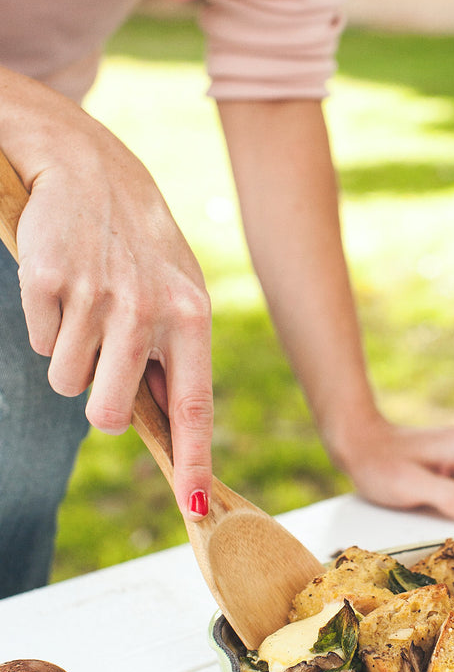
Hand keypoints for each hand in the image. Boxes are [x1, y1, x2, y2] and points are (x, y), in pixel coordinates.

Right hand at [11, 109, 212, 521]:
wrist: (89, 165)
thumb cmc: (140, 245)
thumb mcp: (179, 293)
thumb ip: (179, 358)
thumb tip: (172, 428)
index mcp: (191, 317)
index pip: (194, 406)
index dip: (193, 462)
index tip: (196, 506)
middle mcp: (147, 310)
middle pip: (106, 414)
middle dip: (98, 404)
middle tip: (103, 362)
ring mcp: (96, 296)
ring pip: (66, 382)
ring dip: (71, 356)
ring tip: (88, 304)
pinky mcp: (47, 281)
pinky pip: (40, 344)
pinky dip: (45, 324)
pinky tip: (64, 284)